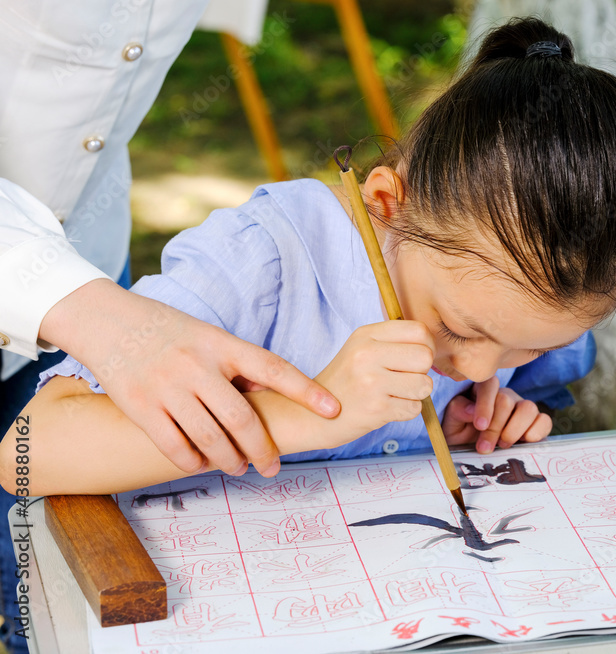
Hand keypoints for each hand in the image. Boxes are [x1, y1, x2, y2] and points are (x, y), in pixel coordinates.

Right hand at [39, 279, 339, 477]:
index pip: (274, 368)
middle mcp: (199, 366)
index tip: (332, 409)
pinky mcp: (141, 407)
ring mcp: (169, 387)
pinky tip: (203, 465)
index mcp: (223, 345)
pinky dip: (193, 461)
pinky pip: (174, 445)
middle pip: (243, 418)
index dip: (306, 391)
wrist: (108, 322)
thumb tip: (275, 390)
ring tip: (240, 468)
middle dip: (263, 449)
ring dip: (231, 460)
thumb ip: (241, 364)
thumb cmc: (170, 332)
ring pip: (211, 438)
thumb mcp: (211, 337)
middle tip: (272, 466)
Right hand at [313, 320, 434, 433]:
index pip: (419, 330)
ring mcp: (371, 381)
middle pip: (425, 356)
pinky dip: (405, 411)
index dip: (426, 346)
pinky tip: (386, 408)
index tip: (414, 359)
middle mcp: (367, 353)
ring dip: (415, 394)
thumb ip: (394, 341)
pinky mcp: (376, 408)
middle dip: (422, 372)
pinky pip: (414, 408)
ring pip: (424, 385)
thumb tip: (432, 342)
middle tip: (404, 379)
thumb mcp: (361, 349)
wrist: (311, 415)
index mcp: (367, 334)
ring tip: (394, 394)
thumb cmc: (346, 382)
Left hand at [442, 376, 551, 453]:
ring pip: (528, 407)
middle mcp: (505, 395)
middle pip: (507, 400)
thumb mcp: (451, 424)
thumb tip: (472, 410)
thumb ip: (458, 412)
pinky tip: (523, 443)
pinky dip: (536, 432)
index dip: (485, 405)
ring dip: (514, 430)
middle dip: (495, 427)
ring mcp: (522, 408)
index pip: (489, 385)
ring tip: (502, 446)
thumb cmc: (460, 434)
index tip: (479, 426)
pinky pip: (544, 421)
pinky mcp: (536, 422)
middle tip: (484, 447)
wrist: (472, 451)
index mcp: (483, 390)